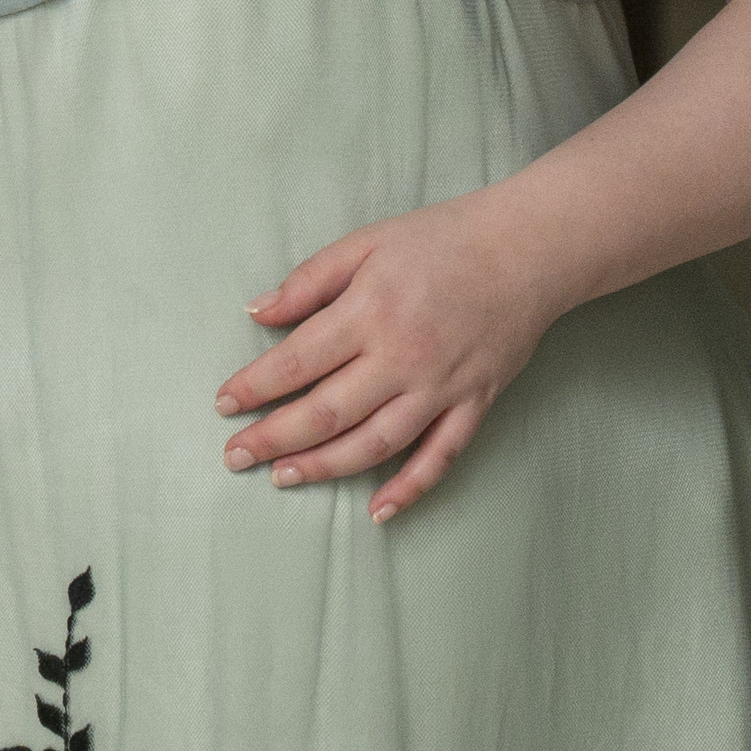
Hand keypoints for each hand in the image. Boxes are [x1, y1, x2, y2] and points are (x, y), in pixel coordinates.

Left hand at [214, 187, 574, 522]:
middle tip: (234, 456)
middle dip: (274, 438)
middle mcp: (403, 357)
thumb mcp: (366, 241)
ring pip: (374, 444)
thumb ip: (309, 280)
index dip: (255, 387)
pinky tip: (377, 511)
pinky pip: (439, 458)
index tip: (223, 404)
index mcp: (371, 311)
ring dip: (324, 467)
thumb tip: (257, 313)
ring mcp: (441, 387)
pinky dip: (410, 489)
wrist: (527, 250)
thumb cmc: (440, 240)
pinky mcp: (474, 405)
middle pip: (327, 411)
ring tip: (283, 478)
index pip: (298, 361)